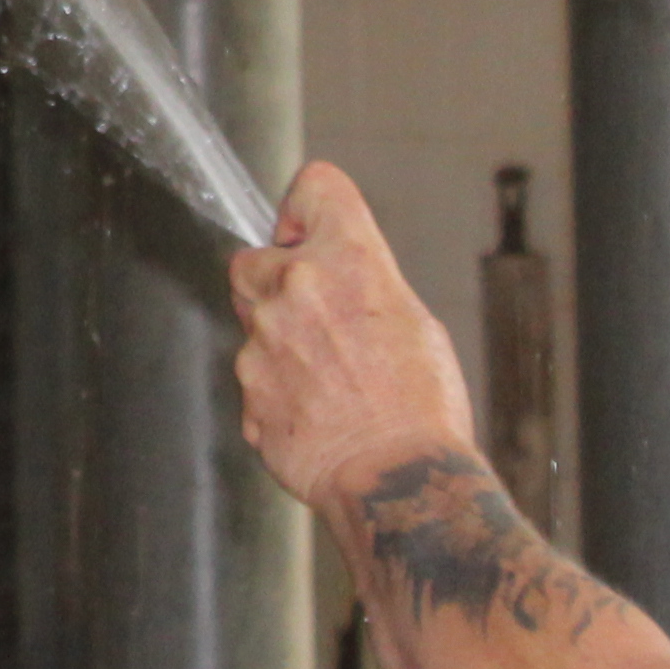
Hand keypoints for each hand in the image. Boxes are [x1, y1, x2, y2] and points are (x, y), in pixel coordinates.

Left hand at [230, 160, 480, 515]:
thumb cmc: (422, 410)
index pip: (315, 187)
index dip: (308, 211)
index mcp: (350, 261)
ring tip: (331, 385)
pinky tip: (316, 414)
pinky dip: (276, 390)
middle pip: (256, 258)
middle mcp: (298, 287)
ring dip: (279, 344)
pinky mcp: (247, 386)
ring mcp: (264, 338)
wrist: (400, 481)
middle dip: (276, 283)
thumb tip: (339, 277)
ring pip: (253, 323)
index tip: (306, 231)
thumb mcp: (415, 323)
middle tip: (318, 324)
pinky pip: (254, 376)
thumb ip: (362, 285)